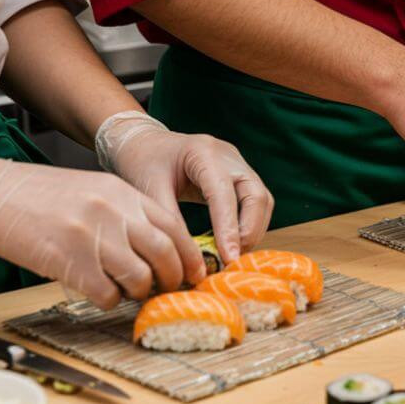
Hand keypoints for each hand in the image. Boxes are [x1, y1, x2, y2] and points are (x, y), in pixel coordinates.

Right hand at [0, 148, 202, 308]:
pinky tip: (100, 293)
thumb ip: (126, 213)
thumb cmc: (39, 196)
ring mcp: (93, 237)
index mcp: (123, 192)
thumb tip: (158, 249)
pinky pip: (107, 294)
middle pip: (166, 253)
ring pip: (141, 278)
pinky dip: (110, 301)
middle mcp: (114, 212)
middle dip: (175, 278)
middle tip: (170, 289)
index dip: (190, 254)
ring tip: (130, 292)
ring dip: (141, 292)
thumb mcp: (93, 190)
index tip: (196, 272)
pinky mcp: (70, 262)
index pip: (174, 226)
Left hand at [97, 112, 272, 262]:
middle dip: (250, 231)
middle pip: (256, 195)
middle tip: (233, 259)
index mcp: (203, 152)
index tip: (227, 257)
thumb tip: (190, 259)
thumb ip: (170, 221)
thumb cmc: (143, 163)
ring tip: (233, 254)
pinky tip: (232, 242)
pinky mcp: (240, 176)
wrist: (145, 144)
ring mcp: (238, 165)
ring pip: (262, 200)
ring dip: (253, 230)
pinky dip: (249, 225)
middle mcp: (229, 156)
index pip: (224, 193)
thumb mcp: (148, 190)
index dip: (229, 227)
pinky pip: (256, 203)